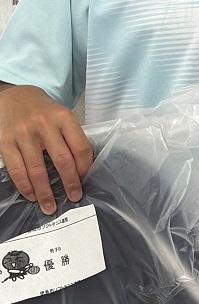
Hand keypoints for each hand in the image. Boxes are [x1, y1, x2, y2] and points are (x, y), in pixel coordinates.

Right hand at [0, 84, 92, 213]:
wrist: (15, 97)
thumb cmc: (44, 110)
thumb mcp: (63, 116)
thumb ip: (72, 137)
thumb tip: (81, 168)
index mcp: (64, 118)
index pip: (81, 147)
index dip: (85, 167)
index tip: (86, 180)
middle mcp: (44, 126)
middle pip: (62, 160)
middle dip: (70, 183)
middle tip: (74, 197)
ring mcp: (23, 135)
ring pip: (37, 170)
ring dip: (45, 192)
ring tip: (50, 206)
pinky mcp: (5, 143)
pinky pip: (17, 170)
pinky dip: (25, 187)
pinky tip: (32, 195)